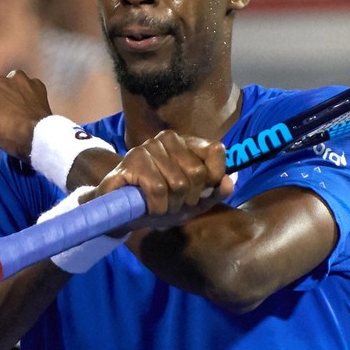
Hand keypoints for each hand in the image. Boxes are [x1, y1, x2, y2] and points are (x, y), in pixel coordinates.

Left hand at [0, 70, 52, 160]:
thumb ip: (19, 102)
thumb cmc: (39, 130)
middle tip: (9, 129)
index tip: (19, 123)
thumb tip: (6, 114)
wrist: (37, 135)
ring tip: (1, 131)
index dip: (8, 114)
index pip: (2, 95)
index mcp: (19, 78)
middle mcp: (2, 78)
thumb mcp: (33, 108)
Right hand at [91, 130, 233, 230]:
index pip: (216, 151)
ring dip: (172, 206)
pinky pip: (158, 189)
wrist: (119, 211)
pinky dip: (158, 207)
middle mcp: (168, 138)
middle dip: (189, 199)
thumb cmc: (159, 203)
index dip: (213, 178)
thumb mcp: (191, 203)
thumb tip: (230, 181)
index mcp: (186, 143)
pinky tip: (150, 208)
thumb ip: (214, 193)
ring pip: (178, 184)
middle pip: (198, 174)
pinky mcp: (132, 160)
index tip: (200, 193)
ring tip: (161, 207)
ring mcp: (148, 147)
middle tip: (175, 205)